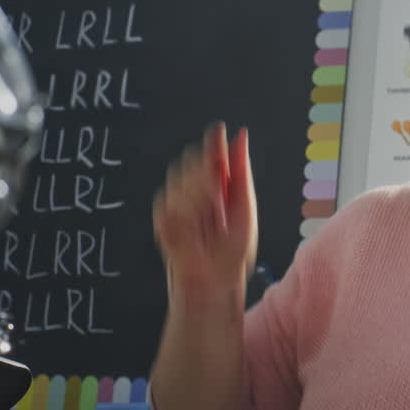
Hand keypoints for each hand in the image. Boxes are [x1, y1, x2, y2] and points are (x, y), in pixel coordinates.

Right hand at [152, 122, 257, 308]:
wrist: (216, 280)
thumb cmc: (233, 250)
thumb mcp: (245, 207)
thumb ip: (241, 170)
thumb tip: (240, 135)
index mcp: (216, 189)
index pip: (212, 156)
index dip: (215, 143)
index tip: (220, 129)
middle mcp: (194, 193)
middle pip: (193, 160)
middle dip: (206, 166)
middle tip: (219, 183)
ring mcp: (177, 203)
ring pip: (181, 176)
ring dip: (199, 188)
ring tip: (213, 210)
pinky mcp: (164, 217)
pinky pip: (173, 198)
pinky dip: (188, 205)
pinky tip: (197, 218)